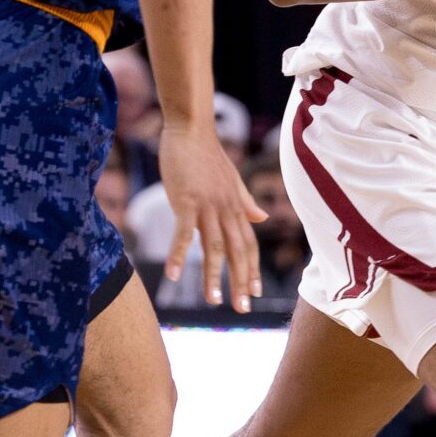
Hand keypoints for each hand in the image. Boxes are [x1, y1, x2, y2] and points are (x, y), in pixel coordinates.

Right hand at [160, 125, 264, 312]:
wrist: (191, 128)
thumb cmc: (207, 155)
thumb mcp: (231, 180)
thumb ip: (246, 202)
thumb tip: (262, 218)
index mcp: (236, 207)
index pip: (249, 244)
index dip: (253, 268)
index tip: (255, 292)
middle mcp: (226, 209)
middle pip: (237, 251)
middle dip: (240, 281)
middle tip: (242, 308)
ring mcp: (207, 206)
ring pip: (214, 247)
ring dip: (213, 276)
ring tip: (214, 301)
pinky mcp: (186, 200)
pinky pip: (183, 232)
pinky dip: (178, 254)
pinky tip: (173, 274)